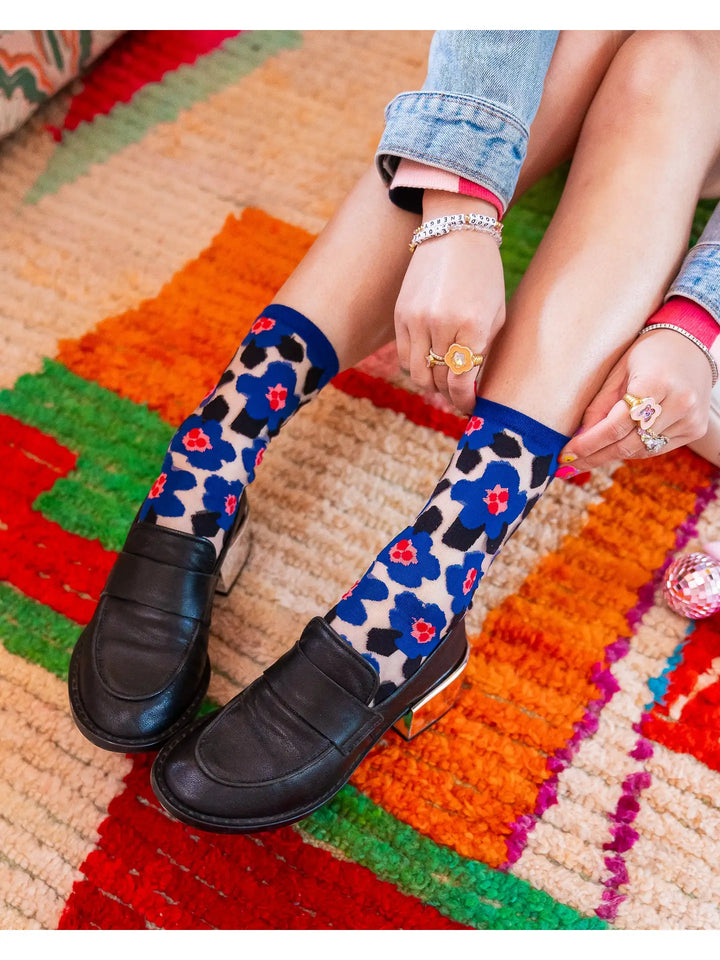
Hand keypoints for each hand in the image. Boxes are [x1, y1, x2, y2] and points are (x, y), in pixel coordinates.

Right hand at [394, 192, 504, 415]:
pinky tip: (428, 362)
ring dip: (430, 384)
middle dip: (449, 394)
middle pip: (438, 381)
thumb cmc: (484, 275)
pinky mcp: (400, 315)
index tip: (469, 407)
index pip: (461, 381)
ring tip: (442, 381)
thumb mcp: (496, 313)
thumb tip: (473, 388)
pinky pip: (403, 356)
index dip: (465, 401)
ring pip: (417, 374)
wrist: (455, 231)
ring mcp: (416, 319)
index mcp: (472, 325)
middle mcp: (441, 324)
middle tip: (457, 396)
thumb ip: (484, 352)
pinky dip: (415, 366)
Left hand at [558, 327, 713, 472]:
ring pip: (641, 450)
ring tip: (585, 460)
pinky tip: (612, 450)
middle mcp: (680, 403)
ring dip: (611, 455)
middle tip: (569, 465)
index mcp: (657, 382)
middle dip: (595, 456)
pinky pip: (655, 448)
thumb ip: (599, 406)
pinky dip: (632, 450)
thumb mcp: (617, 372)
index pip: (616, 425)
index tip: (566, 455)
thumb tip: (578, 438)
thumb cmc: (647, 354)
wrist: (690, 346)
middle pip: (628, 443)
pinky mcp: (696, 429)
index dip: (588, 444)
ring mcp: (691, 419)